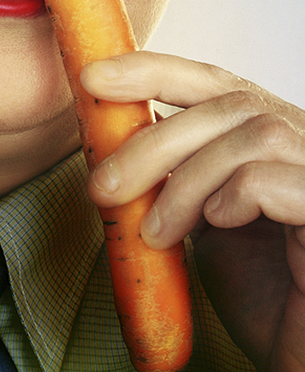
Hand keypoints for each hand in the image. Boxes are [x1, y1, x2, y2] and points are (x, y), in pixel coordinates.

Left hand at [82, 51, 304, 371]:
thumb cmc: (267, 301)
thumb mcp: (205, 222)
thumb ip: (177, 176)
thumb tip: (119, 137)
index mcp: (275, 139)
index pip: (216, 81)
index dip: (154, 70)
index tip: (95, 77)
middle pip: (227, 103)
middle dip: (153, 140)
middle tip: (103, 186)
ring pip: (250, 134)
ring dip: (186, 180)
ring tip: (158, 232)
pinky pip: (272, 179)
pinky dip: (229, 196)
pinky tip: (215, 227)